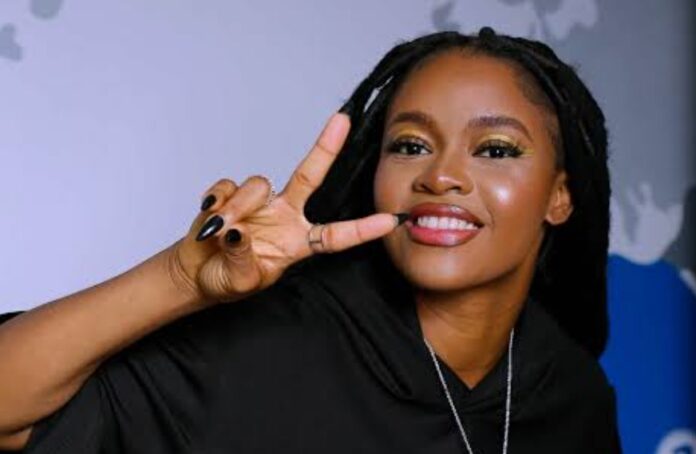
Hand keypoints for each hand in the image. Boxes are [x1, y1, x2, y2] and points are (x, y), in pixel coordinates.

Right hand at [170, 113, 402, 302]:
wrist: (194, 274)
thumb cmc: (226, 281)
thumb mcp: (240, 282)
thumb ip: (243, 258)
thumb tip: (238, 232)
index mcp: (297, 243)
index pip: (336, 236)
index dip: (363, 229)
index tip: (391, 220)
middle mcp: (284, 216)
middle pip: (309, 177)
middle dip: (325, 148)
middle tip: (342, 121)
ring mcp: (259, 203)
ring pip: (258, 184)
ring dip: (238, 207)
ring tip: (218, 232)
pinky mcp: (230, 195)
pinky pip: (227, 186)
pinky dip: (217, 202)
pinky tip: (208, 218)